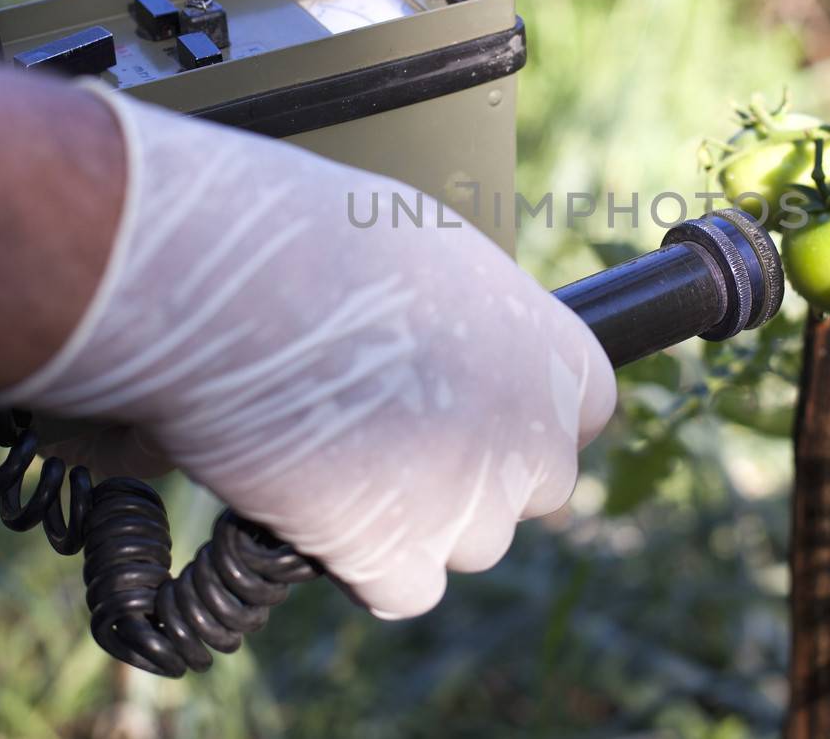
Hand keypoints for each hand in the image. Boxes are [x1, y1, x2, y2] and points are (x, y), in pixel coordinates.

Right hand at [0, 89, 615, 619]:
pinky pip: (402, 588)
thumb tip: (465, 349)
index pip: (586, 413)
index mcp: (561, 357)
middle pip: (536, 487)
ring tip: (341, 450)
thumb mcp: (441, 256)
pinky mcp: (397, 559)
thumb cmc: (326, 240)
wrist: (244, 290)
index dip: (524, 411)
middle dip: (482, 471)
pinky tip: (322, 505)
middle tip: (401, 429)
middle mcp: (535, 439)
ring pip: (470, 541)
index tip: (474, 401)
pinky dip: (366, 562)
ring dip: (421, 516)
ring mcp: (473, 508)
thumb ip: (481, 324)